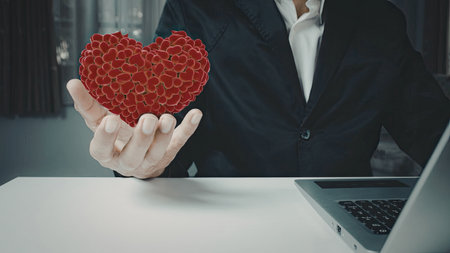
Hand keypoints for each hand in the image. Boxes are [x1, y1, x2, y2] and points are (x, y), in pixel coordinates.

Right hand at [66, 79, 201, 178]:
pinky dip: (188, 128)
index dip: (105, 138)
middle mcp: (129, 159)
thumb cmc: (117, 137)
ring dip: (164, 134)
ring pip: (158, 151)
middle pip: (134, 154)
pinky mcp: (170, 150)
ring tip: (167, 118)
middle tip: (147, 120)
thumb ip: (88, 106)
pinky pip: (181, 141)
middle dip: (141, 138)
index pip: (101, 148)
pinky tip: (195, 114)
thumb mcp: (99, 123)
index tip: (109, 121)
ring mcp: (151, 157)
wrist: (139, 156)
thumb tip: (74, 83)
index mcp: (107, 152)